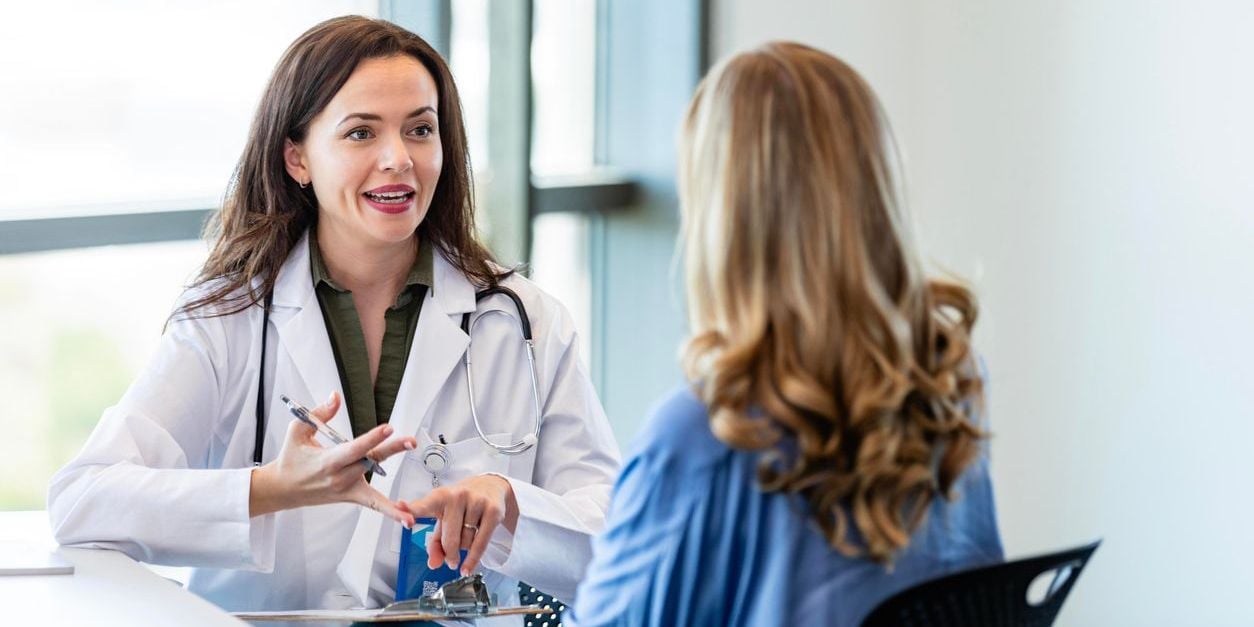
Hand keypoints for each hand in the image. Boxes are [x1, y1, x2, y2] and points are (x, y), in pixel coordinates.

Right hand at [249, 392, 416, 527]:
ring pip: (375, 488)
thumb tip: (336, 396)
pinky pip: (372, 504)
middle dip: (391, 450)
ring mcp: (346, 490)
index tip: (387, 428)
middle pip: (370, 461)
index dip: (371, 438)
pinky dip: (389, 512)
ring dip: (393, 498)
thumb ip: (320, 413)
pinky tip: (406, 518)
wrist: (281, 489)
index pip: (354, 449)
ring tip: (411, 507)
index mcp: (327, 461)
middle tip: (410, 441)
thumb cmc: (290, 458)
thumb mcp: (298, 430)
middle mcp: (339, 477)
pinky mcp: (350, 497)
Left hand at [397, 474, 518, 575]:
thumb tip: (434, 564)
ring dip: (464, 548)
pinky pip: (481, 543)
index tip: (399, 508)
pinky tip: (467, 568)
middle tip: (451, 561)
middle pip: (449, 537)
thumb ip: (435, 542)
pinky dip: (473, 559)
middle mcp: (457, 496)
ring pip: (466, 541)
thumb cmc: (462, 505)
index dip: (410, 509)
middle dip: (449, 553)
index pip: (423, 505)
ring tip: (467, 538)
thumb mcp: (444, 518)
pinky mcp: (493, 510)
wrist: (490, 486)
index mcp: (439, 496)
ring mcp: (476, 501)